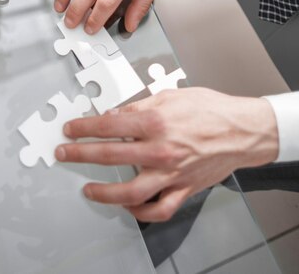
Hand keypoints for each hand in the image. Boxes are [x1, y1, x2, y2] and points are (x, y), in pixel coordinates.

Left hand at [56, 88, 278, 221]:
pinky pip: (158, 209)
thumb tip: (113, 115)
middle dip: (81, 155)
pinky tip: (127, 206)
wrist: (241, 130)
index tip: (70, 130)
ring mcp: (171, 173)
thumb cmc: (210, 109)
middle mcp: (160, 150)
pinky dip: (140, 212)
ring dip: (103, 192)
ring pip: (130, 192)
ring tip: (88, 189)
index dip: (84, 128)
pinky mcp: (183, 189)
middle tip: (65, 154)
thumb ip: (138, 107)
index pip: (108, 126)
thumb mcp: (170, 95)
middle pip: (110, 156)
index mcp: (155, 122)